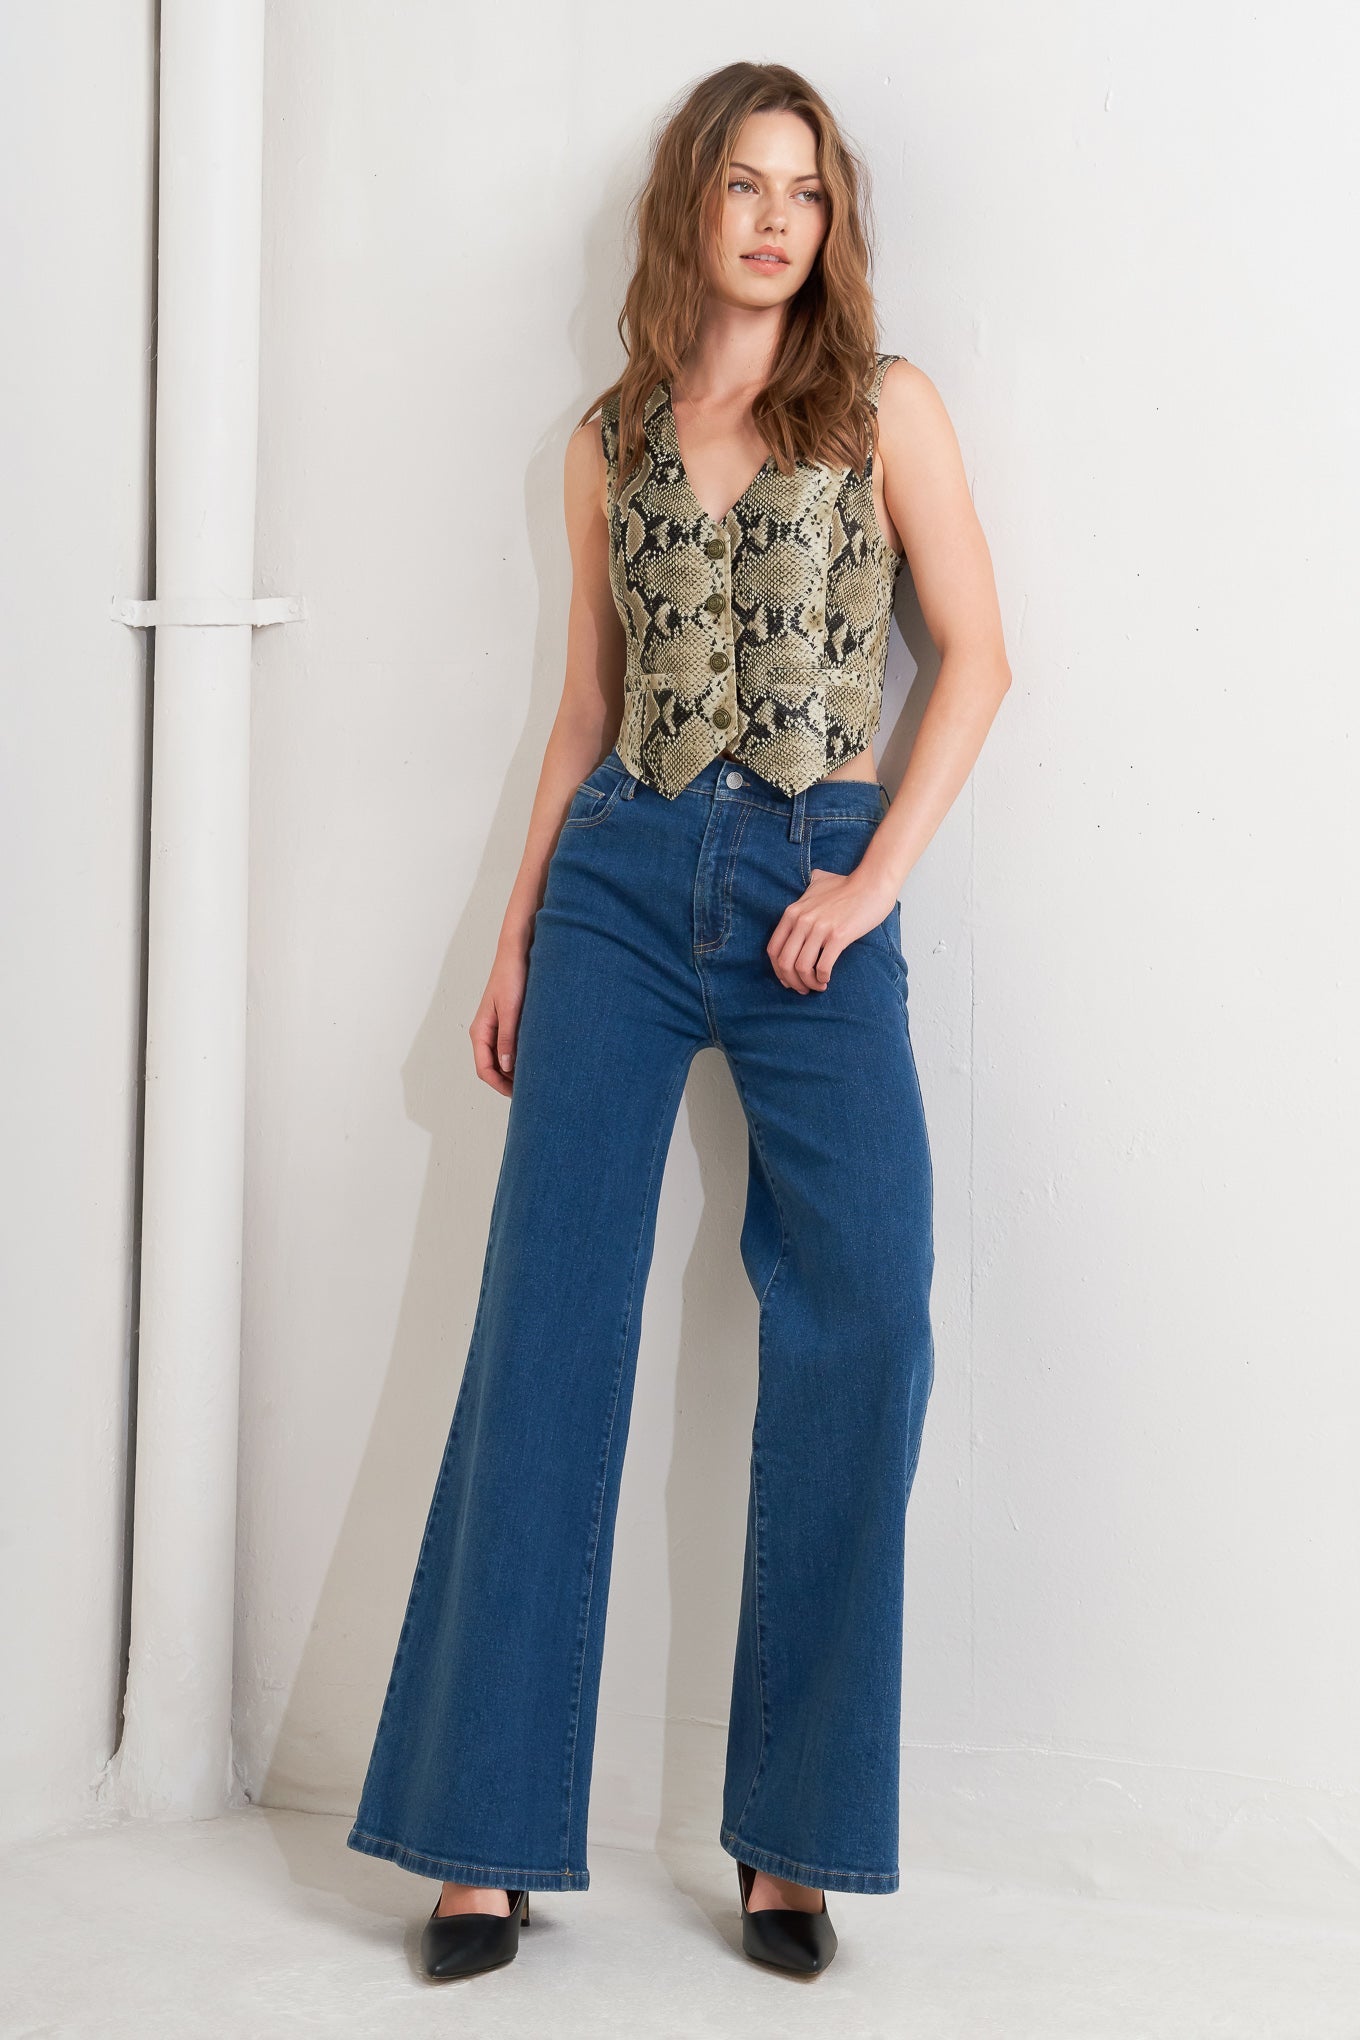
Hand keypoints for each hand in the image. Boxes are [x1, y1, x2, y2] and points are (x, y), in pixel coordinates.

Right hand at [470, 936, 529, 1092]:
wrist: (517, 953)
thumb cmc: (511, 977)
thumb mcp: (511, 1010)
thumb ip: (508, 1038)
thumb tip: (506, 1067)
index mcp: (481, 1031)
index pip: (484, 1069)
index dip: (500, 1086)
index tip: (519, 1095)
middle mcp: (485, 1032)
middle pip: (492, 1068)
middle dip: (509, 1082)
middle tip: (532, 1091)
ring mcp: (496, 1028)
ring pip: (502, 1059)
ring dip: (515, 1070)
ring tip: (537, 1077)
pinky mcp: (507, 1022)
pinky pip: (510, 1047)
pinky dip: (520, 1056)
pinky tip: (537, 1059)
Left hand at [767, 864, 898, 993]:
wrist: (872, 884)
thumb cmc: (847, 885)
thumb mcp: (818, 882)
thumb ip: (807, 888)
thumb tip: (808, 884)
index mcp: (792, 912)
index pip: (773, 949)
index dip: (778, 970)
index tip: (788, 979)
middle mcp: (802, 920)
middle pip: (785, 962)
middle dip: (791, 982)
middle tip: (802, 988)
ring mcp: (819, 928)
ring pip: (802, 968)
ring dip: (808, 983)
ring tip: (817, 986)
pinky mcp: (838, 936)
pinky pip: (822, 966)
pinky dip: (822, 978)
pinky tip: (827, 979)